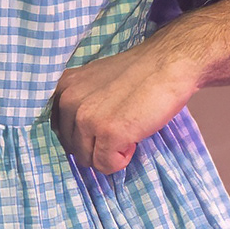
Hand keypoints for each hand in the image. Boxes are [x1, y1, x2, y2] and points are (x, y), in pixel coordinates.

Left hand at [49, 42, 200, 176]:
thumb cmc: (140, 73)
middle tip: (121, 128)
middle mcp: (69, 101)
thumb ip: (81, 102)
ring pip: (87, 159)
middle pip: (73, 147)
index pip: (59, 129)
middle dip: (96, 145)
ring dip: (109, 153)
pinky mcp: (109, 133)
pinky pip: (106, 164)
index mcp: (65, 87)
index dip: (83, 134)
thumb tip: (78, 135)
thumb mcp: (96, 80)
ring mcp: (87, 118)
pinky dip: (121, 160)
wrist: (170, 63)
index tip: (102, 127)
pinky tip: (133, 139)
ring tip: (128, 131)